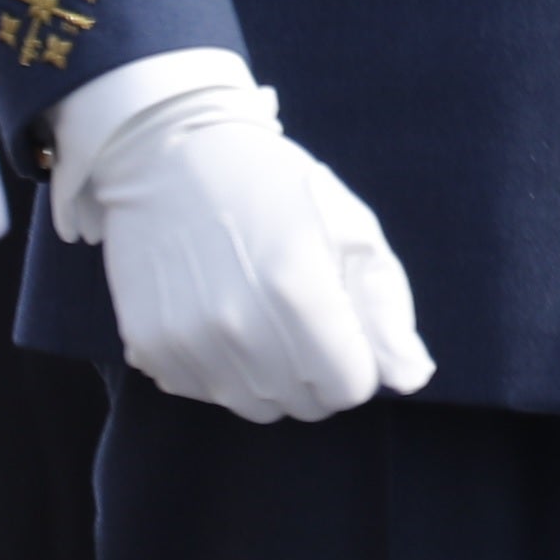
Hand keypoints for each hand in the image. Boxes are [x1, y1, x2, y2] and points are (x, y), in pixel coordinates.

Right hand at [51, 55, 430, 423]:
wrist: (168, 153)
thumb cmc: (272, 185)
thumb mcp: (348, 224)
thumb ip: (386, 307)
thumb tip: (410, 378)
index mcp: (298, 289)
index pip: (350, 387)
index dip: (357, 361)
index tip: (342, 325)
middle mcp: (238, 324)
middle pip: (304, 403)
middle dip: (316, 371)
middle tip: (299, 314)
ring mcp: (187, 339)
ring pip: (255, 406)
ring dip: (269, 376)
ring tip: (259, 315)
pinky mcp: (150, 346)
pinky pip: (206, 393)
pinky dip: (220, 369)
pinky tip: (215, 316)